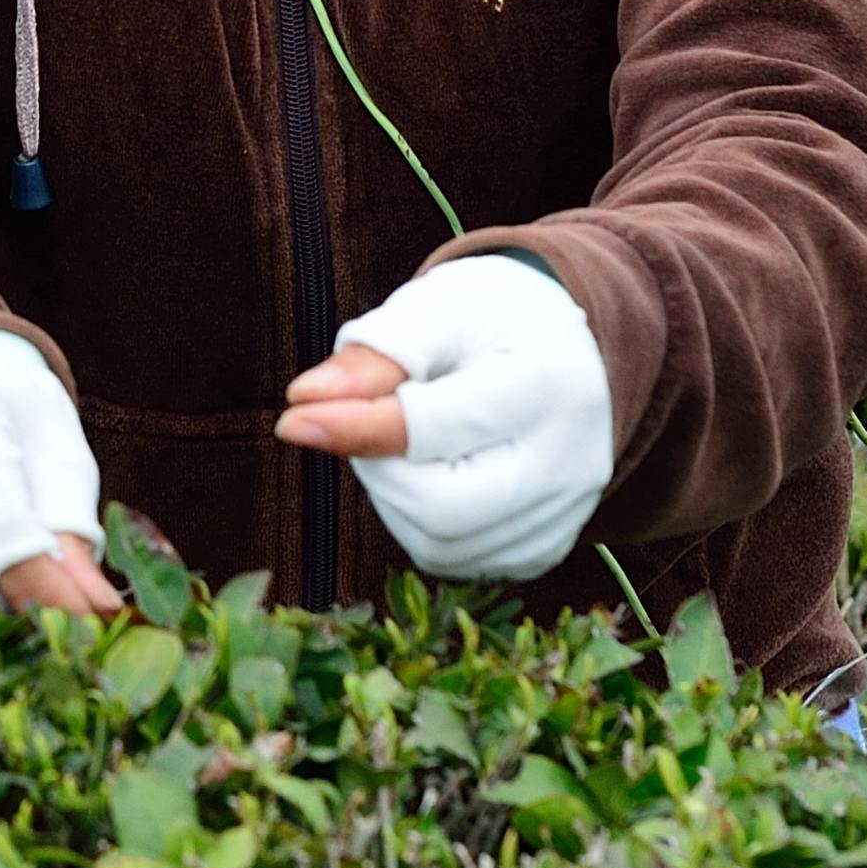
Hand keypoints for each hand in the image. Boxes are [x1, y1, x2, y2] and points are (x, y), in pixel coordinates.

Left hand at [272, 253, 612, 581]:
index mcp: (546, 384)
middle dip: (379, 468)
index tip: (292, 419)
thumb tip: (303, 403)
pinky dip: (421, 523)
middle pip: (438, 507)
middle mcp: (570, 463)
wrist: (574, 352)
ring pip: (440, 543)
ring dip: (393, 496)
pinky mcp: (546, 547)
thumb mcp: (437, 308)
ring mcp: (564, 515)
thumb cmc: (493, 322)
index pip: (435, 428)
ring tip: (404, 441)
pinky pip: (457, 559)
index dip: (356, 427)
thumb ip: (374, 353)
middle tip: (370, 419)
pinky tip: (432, 473)